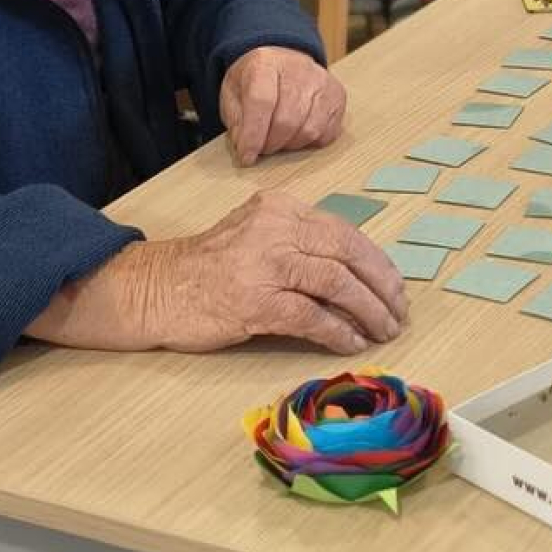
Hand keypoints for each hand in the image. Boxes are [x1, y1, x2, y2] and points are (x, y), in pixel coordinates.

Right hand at [158, 192, 409, 352]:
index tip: (393, 287)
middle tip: (398, 312)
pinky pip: (311, 317)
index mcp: (280, 208)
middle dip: (381, 287)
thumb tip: (356, 274)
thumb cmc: (207, 268)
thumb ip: (299, 243)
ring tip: (383, 331)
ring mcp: (265, 264)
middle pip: (348, 254)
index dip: (376, 263)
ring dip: (368, 311)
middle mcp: (275, 228)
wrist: (154, 289)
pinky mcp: (255, 301)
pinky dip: (338, 332)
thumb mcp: (256, 235)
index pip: (344, 232)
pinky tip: (351, 344)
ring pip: (336, 284)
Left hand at [219, 46, 344, 164]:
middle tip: (262, 148)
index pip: (261, 102)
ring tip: (279, 139)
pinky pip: (327, 132)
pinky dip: (310, 142)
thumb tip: (246, 148)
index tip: (247, 156)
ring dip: (291, 144)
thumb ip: (236, 121)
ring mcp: (322, 82)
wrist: (281, 62)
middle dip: (271, 143)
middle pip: (287, 120)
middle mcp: (298, 68)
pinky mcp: (337, 96)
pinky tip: (297, 134)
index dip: (254, 135)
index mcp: (265, 64)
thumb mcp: (232, 93)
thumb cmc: (255, 81)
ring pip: (309, 130)